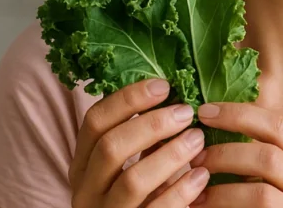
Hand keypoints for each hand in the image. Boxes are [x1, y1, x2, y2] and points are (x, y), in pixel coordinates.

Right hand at [68, 78, 208, 207]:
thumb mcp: (130, 167)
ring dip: (170, 154)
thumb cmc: (141, 198)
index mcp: (82, 165)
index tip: (164, 85)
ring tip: (197, 139)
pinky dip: (181, 190)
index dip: (128, 98)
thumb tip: (174, 96)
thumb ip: (142, 139)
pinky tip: (200, 176)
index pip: (94, 121)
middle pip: (110, 146)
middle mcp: (86, 190)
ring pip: (133, 180)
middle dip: (152, 124)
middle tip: (186, 112)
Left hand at [189, 103, 282, 206]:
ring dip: (220, 190)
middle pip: (270, 156)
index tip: (203, 112)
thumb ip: (251, 156)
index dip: (239, 114)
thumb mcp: (270, 181)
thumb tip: (207, 120)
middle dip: (225, 152)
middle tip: (194, 157)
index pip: (278, 126)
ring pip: (261, 194)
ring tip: (194, 192)